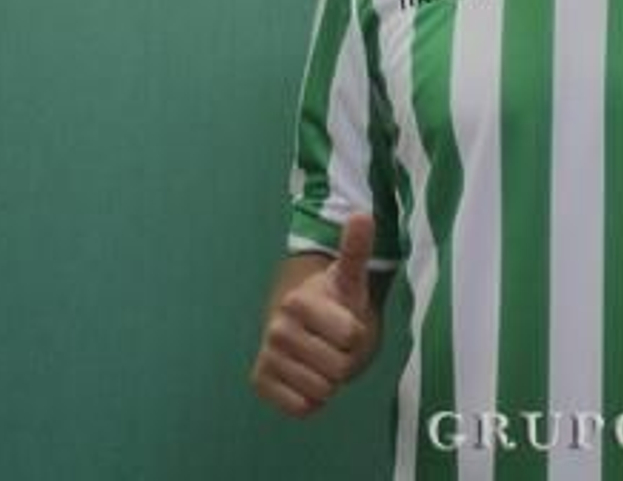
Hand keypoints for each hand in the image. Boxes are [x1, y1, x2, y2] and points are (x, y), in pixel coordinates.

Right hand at [250, 213, 377, 416]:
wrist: (304, 327)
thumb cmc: (334, 304)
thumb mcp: (349, 279)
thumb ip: (356, 249)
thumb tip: (363, 214)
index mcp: (298, 301)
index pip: (352, 338)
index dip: (357, 336)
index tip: (345, 324)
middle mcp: (276, 327)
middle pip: (338, 369)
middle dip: (344, 362)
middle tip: (333, 345)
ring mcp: (267, 355)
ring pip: (321, 391)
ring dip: (328, 382)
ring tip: (320, 359)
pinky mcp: (260, 381)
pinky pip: (301, 408)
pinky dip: (310, 400)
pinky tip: (305, 377)